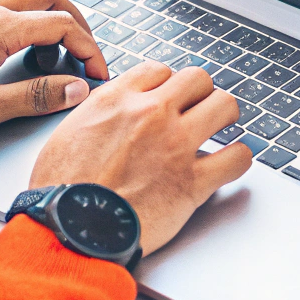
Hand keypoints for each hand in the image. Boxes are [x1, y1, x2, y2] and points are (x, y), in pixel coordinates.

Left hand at [0, 0, 108, 136]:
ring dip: (56, 14)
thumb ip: (33, 96)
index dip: (90, 49)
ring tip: (63, 47)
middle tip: (88, 55)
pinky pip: (9, 1)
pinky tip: (24, 43)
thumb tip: (74, 89)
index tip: (98, 74)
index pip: (64, 25)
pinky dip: (31, 15)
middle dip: (79, 24)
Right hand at [30, 61, 250, 255]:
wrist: (69, 229)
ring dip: (225, 116)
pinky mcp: (193, 182)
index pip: (158, 70)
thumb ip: (97, 116)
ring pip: (225, 106)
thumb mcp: (67, 133)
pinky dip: (239, 158)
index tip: (167, 97)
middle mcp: (151, 114)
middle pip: (198, 79)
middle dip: (200, 93)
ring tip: (221, 127)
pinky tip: (231, 162)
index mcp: (117, 100)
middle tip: (199, 108)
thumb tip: (109, 114)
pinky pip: (237, 157)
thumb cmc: (61, 190)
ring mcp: (176, 145)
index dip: (166, 84)